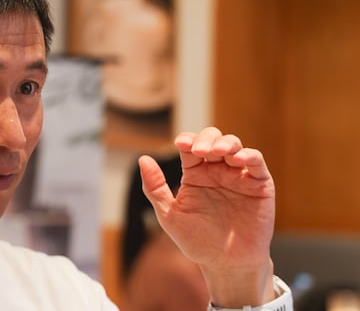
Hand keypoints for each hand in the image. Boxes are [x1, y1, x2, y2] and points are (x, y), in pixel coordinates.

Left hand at [139, 127, 275, 306]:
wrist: (226, 265)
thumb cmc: (197, 241)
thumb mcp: (170, 215)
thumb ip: (155, 188)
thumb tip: (143, 158)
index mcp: (195, 174)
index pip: (191, 146)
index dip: (186, 140)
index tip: (180, 144)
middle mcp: (217, 170)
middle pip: (213, 139)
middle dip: (205, 139)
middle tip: (198, 150)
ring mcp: (239, 176)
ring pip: (235, 146)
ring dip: (226, 143)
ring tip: (216, 151)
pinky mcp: (260, 185)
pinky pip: (257, 163)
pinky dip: (250, 156)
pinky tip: (238, 159)